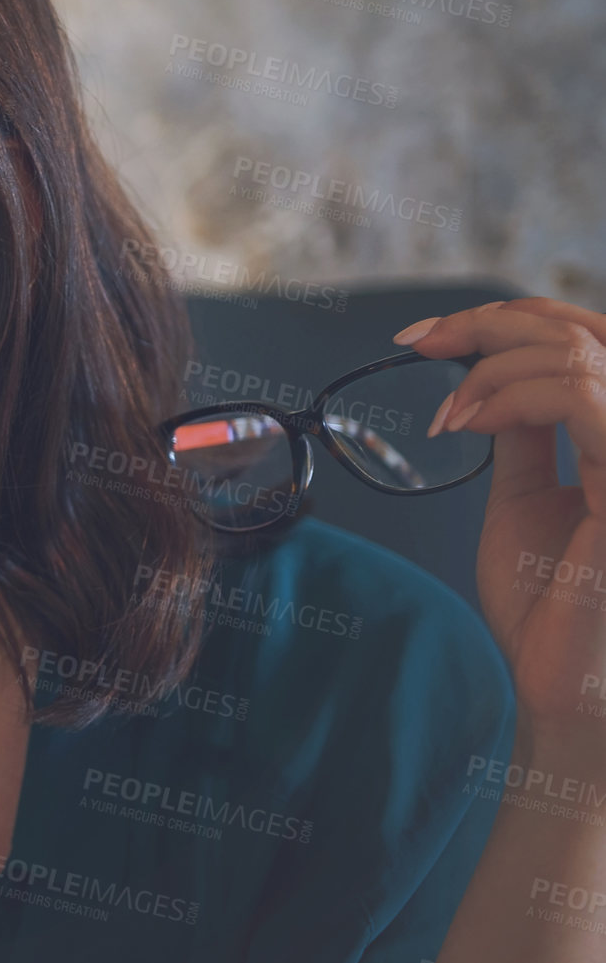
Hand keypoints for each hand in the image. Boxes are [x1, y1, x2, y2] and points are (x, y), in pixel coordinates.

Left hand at [395, 297, 605, 755]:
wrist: (560, 687)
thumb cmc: (549, 606)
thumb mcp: (525, 499)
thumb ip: (525, 436)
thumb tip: (492, 380)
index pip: (587, 338)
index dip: (507, 319)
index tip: (425, 336)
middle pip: (586, 329)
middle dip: (489, 322)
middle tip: (418, 343)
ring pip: (580, 353)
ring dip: (490, 368)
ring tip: (446, 419)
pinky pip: (583, 399)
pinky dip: (510, 395)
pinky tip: (466, 427)